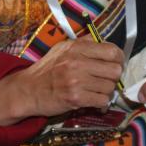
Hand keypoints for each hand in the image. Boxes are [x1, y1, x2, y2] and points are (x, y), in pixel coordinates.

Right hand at [0, 38, 123, 124]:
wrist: (28, 90)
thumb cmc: (47, 69)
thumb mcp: (63, 48)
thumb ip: (84, 43)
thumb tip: (105, 41)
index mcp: (77, 47)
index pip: (112, 51)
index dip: (118, 59)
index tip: (114, 64)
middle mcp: (77, 62)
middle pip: (115, 70)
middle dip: (113, 77)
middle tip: (105, 80)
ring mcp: (76, 80)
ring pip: (110, 87)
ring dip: (106, 92)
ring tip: (96, 91)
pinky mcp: (75, 98)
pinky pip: (102, 101)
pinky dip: (101, 104)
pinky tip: (94, 101)